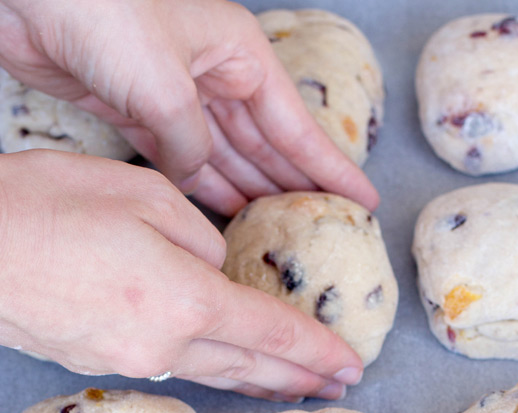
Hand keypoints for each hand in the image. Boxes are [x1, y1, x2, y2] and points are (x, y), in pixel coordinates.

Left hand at [0, 0, 378, 214]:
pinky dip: (201, 186)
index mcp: (236, 53)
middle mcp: (211, 73)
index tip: (361, 200)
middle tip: (323, 229)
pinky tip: (225, 213)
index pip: (294, 122)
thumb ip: (192, 144)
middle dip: (292, 186)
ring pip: (225, 154)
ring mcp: (174, 93)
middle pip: (264, 143)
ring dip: (250, 192)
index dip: (328, 167)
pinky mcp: (136, 111)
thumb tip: (201, 179)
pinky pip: (182, 158)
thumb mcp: (164, 85)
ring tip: (279, 232)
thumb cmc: (102, 11)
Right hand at [0, 152, 362, 399]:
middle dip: (298, 379)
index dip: (316, 351)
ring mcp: (130, 360)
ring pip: (212, 373)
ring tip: (293, 388)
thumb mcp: (143, 196)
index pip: (272, 334)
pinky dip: (210, 369)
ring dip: (257, 382)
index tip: (349, 365)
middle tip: (336, 388)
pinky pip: (172, 367)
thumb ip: (200, 239)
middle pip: (249, 368)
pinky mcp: (102, 362)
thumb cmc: (48, 207)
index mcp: (185, 301)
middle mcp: (164, 344)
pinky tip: (222, 369)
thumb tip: (217, 269)